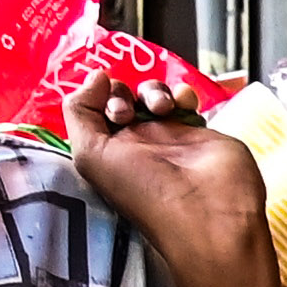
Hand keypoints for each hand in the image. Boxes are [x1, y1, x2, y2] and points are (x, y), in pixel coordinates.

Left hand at [64, 68, 269, 276]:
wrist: (207, 211)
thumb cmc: (145, 190)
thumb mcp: (90, 155)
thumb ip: (79, 111)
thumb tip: (96, 75)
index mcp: (108, 151)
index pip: (95, 110)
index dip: (99, 99)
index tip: (114, 111)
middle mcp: (136, 144)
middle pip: (123, 97)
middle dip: (124, 93)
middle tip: (132, 113)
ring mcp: (169, 136)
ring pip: (153, 93)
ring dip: (153, 91)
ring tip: (163, 109)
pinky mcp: (199, 132)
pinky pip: (186, 99)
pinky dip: (182, 93)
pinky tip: (184, 104)